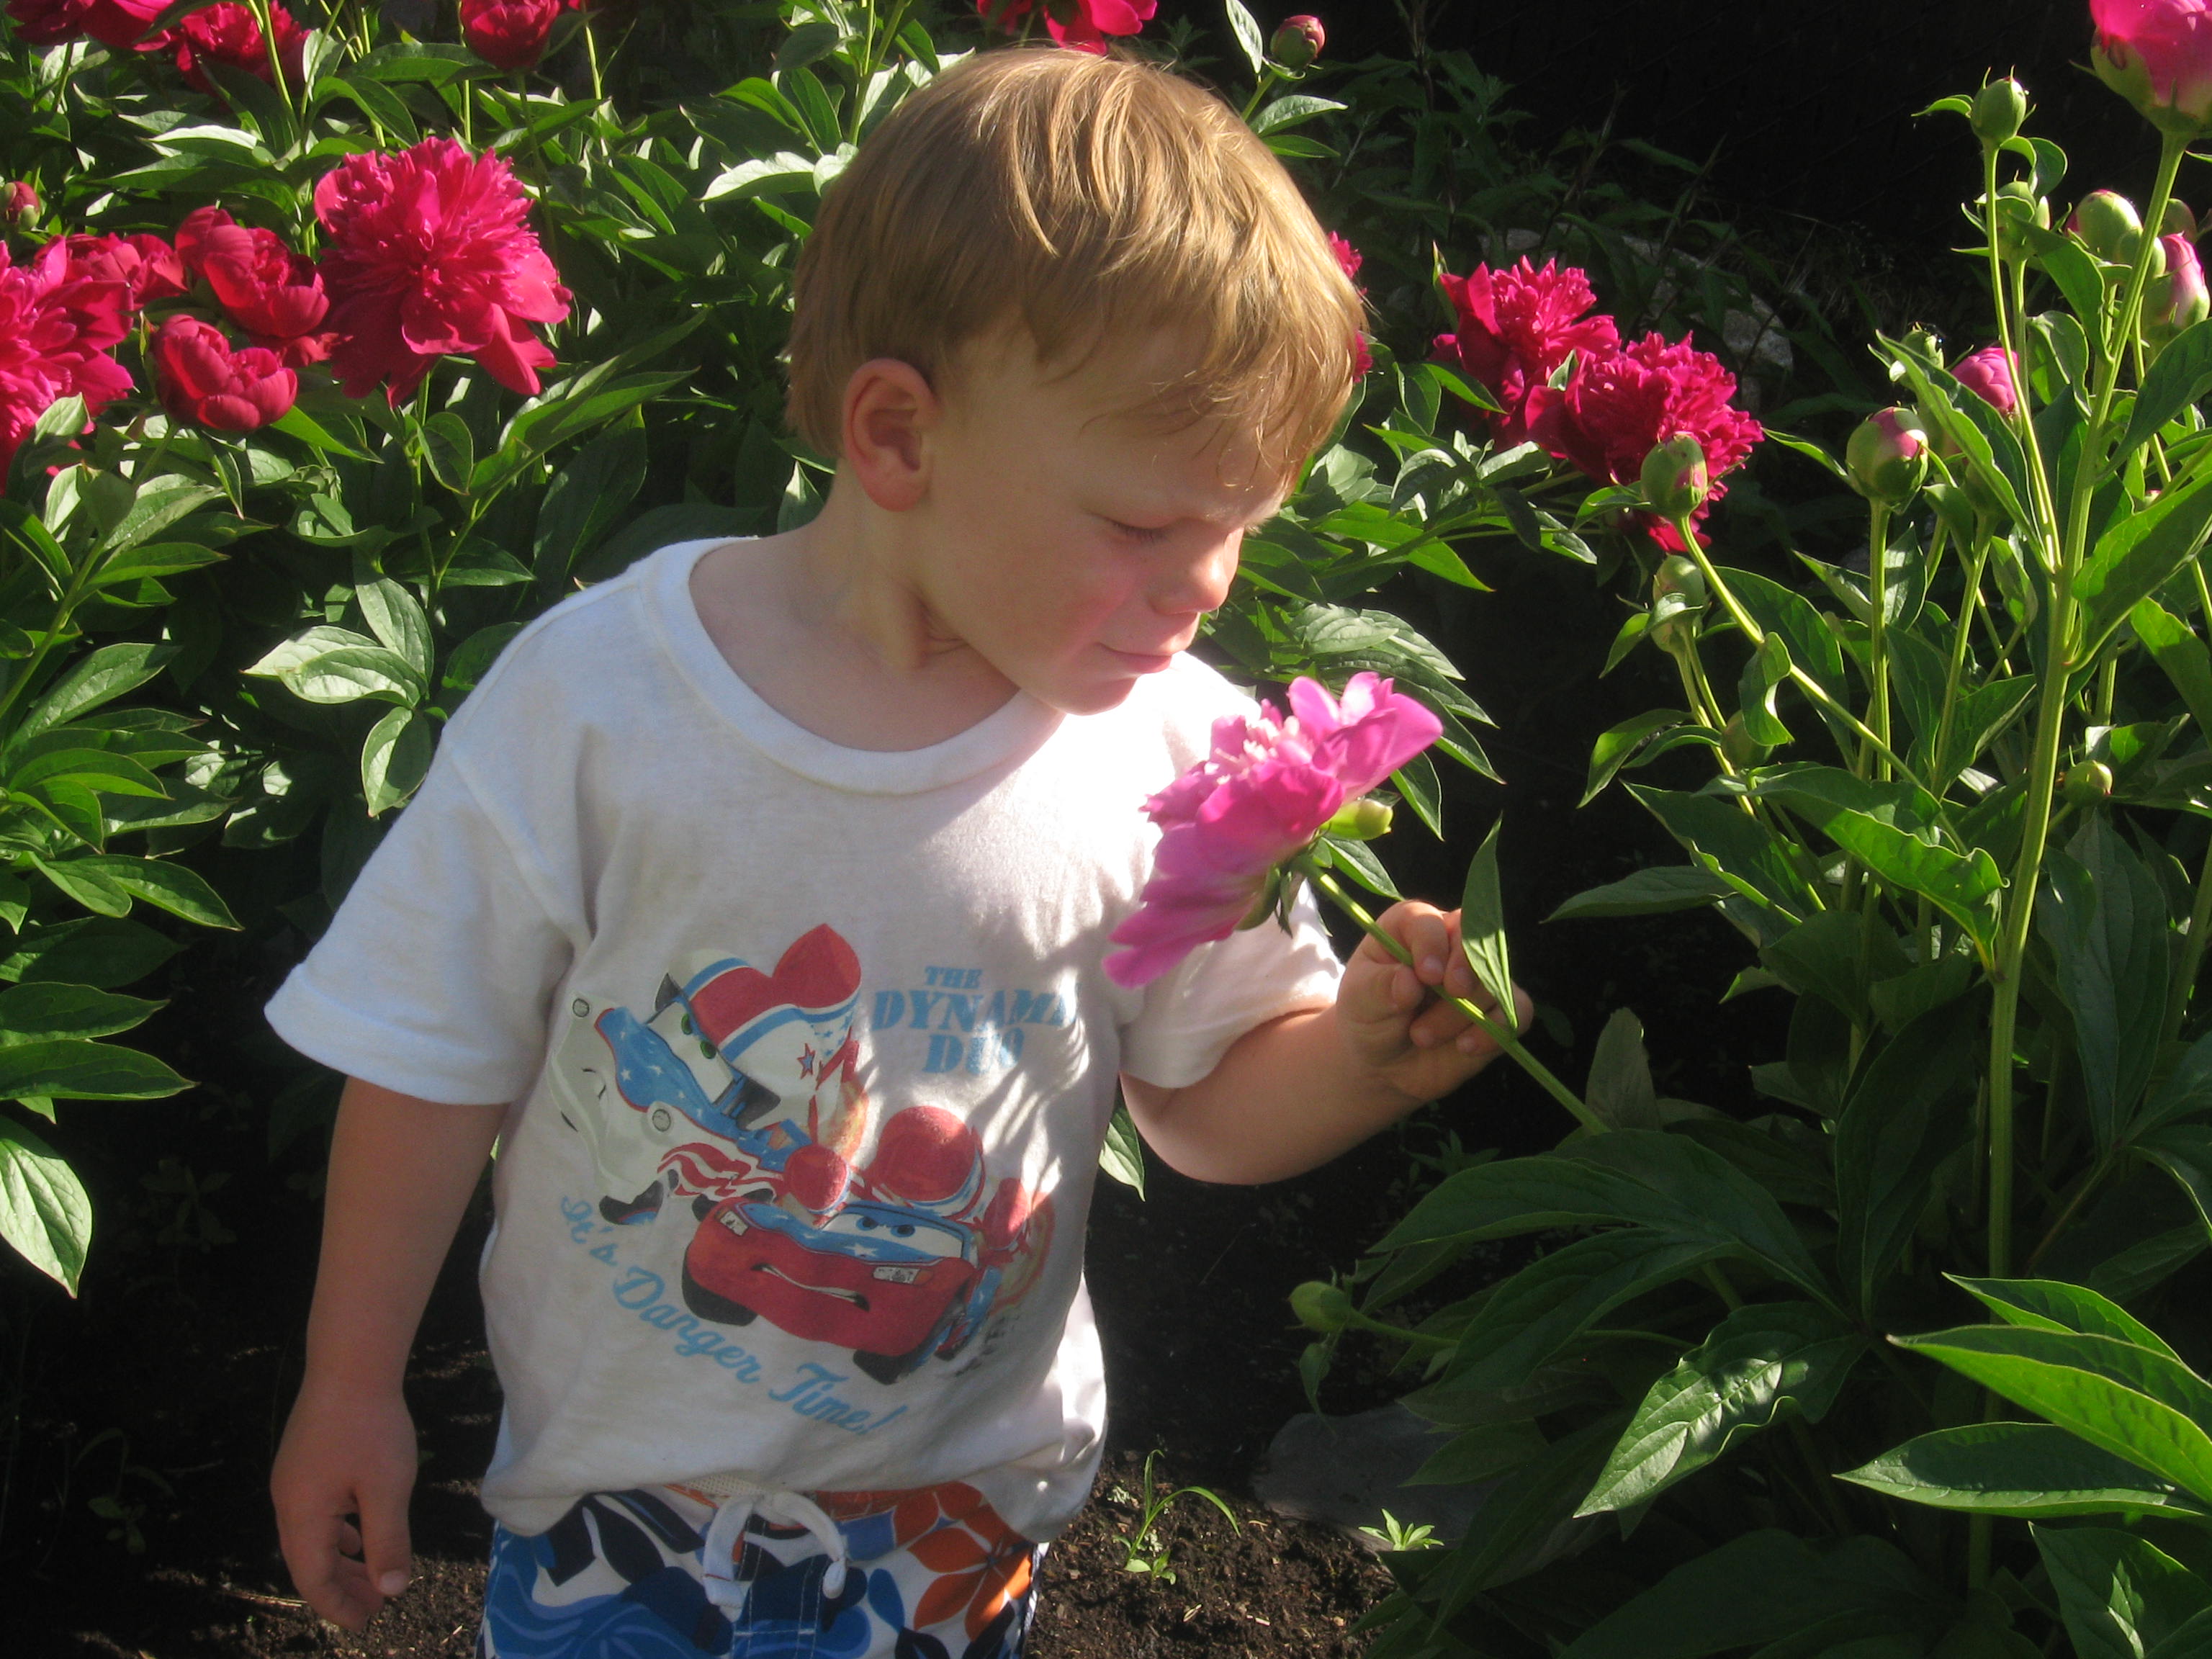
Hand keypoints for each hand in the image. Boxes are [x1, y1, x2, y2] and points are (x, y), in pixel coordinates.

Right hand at [271, 1377, 417, 1630]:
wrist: (350, 1365)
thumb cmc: (371, 1428)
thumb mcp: (387, 1489)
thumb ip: (387, 1541)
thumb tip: (391, 1589)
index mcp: (302, 1515)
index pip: (313, 1579)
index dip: (339, 1606)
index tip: (367, 1622)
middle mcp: (288, 1502)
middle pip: (309, 1561)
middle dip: (342, 1587)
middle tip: (376, 1606)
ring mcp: (293, 1481)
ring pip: (313, 1537)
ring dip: (342, 1560)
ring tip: (373, 1577)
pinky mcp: (305, 1463)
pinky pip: (317, 1513)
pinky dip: (339, 1533)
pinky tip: (360, 1534)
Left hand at [1335, 900, 1533, 1104]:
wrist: (1384, 1062)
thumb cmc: (1369, 1017)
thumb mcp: (1360, 1001)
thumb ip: (1379, 987)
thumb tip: (1409, 981)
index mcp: (1410, 929)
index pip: (1429, 920)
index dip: (1432, 943)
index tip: (1425, 974)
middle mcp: (1449, 944)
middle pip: (1474, 940)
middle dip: (1465, 967)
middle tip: (1452, 993)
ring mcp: (1477, 977)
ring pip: (1493, 981)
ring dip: (1462, 1013)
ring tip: (1422, 1037)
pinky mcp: (1497, 1010)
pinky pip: (1516, 1012)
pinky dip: (1495, 1031)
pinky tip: (1465, 1047)